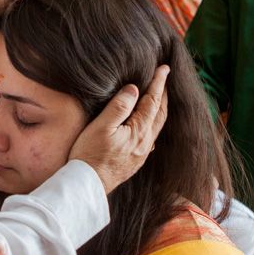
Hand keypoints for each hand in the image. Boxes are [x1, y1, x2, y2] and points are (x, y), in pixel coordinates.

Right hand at [68, 65, 169, 193]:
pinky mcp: (136, 160)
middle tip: (165, 77)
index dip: (158, 83)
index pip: (153, 101)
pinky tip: (149, 123)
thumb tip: (134, 89)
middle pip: (160, 113)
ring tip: (160, 96)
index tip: (164, 68)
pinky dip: (154, 122)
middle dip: (163, 94)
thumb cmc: (90, 155)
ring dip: (160, 108)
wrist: (88, 185)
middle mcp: (145, 142)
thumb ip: (119, 107)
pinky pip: (151, 136)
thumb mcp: (101, 127)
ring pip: (157, 125)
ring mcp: (142, 153)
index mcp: (139, 131)